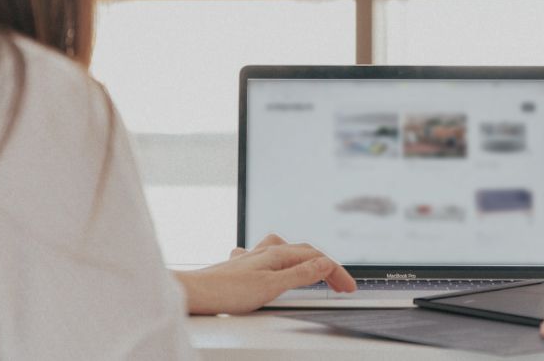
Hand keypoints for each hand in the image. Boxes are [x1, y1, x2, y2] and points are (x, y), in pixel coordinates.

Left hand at [173, 234, 356, 314]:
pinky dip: (280, 262)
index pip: (316, 258)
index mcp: (277, 253)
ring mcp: (252, 257)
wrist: (195, 292)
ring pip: (285, 251)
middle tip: (340, 285)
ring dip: (304, 259)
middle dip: (325, 266)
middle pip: (304, 252)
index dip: (336, 272)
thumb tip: (325, 263)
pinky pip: (267, 257)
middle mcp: (265, 251)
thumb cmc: (227, 291)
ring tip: (314, 269)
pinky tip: (273, 266)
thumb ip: (300, 275)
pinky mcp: (241, 267)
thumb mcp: (272, 286)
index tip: (349, 287)